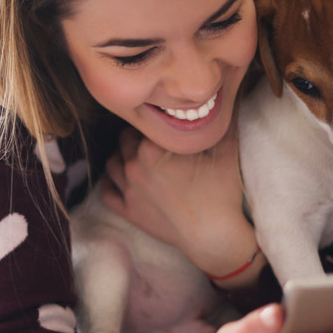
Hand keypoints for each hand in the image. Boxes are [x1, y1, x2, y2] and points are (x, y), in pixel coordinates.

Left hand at [101, 125, 255, 281]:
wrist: (215, 236)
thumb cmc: (222, 191)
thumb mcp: (226, 149)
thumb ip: (220, 121)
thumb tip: (224, 97)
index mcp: (151, 147)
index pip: (143, 122)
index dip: (155, 122)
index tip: (164, 125)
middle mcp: (133, 166)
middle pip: (124, 140)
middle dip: (137, 137)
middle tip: (154, 140)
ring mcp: (128, 190)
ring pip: (112, 163)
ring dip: (122, 156)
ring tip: (139, 157)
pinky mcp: (128, 212)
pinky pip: (107, 192)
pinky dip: (111, 183)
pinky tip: (124, 180)